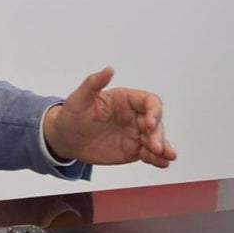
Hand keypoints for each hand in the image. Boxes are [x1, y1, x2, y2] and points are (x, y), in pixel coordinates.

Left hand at [44, 67, 177, 167]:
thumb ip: (93, 83)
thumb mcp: (79, 99)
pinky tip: (163, 163)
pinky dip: (158, 159)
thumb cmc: (71, 115)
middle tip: (155, 146)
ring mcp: (135, 134)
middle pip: (156, 122)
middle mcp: (133, 116)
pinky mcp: (133, 150)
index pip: (148, 101)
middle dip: (158, 134)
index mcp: (124, 100)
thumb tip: (109, 69)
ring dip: (164, 147)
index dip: (154, 111)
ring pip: (156, 139)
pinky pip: (149, 154)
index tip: (150, 123)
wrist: (65, 139)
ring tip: (168, 156)